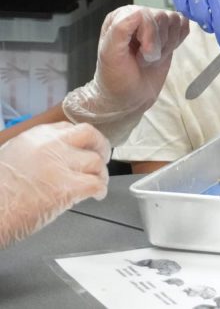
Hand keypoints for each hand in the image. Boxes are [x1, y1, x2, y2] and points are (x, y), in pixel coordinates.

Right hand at [0, 122, 109, 247]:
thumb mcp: (11, 158)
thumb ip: (36, 153)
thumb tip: (56, 158)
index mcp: (34, 137)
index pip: (68, 128)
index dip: (81, 140)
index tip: (84, 148)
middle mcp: (50, 146)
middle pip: (89, 135)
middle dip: (100, 147)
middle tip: (102, 160)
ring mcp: (60, 165)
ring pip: (96, 161)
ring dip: (101, 174)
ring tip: (97, 183)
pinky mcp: (67, 188)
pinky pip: (96, 184)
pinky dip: (100, 190)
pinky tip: (97, 195)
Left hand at [62, 6, 189, 143]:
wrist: (129, 99)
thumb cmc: (116, 79)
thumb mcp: (110, 55)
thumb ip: (120, 30)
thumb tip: (141, 12)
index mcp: (121, 16)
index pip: (146, 14)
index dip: (149, 35)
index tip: (140, 55)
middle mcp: (138, 16)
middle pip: (163, 17)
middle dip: (158, 43)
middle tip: (145, 60)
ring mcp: (155, 25)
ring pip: (175, 21)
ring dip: (168, 45)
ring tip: (152, 58)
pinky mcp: (170, 34)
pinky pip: (184, 26)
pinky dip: (178, 41)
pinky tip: (165, 53)